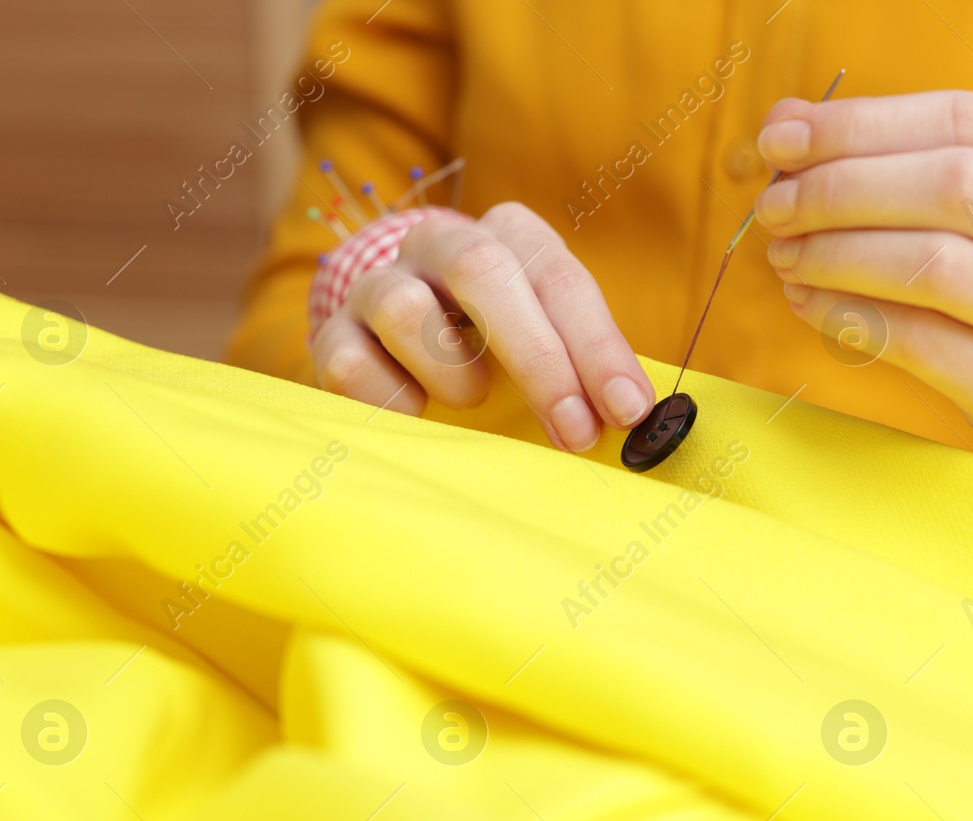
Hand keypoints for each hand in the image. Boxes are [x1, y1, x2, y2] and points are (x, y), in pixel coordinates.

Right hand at [310, 202, 654, 450]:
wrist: (392, 331)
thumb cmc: (496, 342)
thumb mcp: (549, 337)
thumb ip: (588, 367)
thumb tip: (638, 417)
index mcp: (509, 235)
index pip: (560, 278)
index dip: (597, 347)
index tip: (626, 410)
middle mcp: (439, 243)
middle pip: (483, 273)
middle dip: (538, 359)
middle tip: (574, 433)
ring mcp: (378, 284)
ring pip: (406, 310)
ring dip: (453, 372)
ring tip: (475, 401)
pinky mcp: (333, 334)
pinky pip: (353, 366)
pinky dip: (395, 402)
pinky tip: (420, 417)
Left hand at [754, 90, 972, 512]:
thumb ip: (913, 162)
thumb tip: (789, 123)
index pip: (966, 120)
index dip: (860, 124)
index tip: (781, 137)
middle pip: (951, 185)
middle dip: (841, 188)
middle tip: (774, 206)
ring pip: (932, 264)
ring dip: (836, 254)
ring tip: (785, 256)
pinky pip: (918, 342)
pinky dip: (848, 316)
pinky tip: (809, 302)